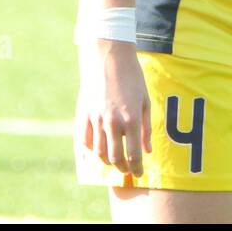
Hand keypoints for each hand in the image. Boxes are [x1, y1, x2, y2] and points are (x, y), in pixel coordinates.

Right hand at [76, 39, 151, 176]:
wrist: (108, 57)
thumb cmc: (132, 77)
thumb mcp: (145, 100)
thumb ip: (146, 128)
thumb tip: (147, 151)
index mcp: (130, 119)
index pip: (133, 154)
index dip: (137, 168)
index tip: (140, 173)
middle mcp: (112, 122)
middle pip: (115, 158)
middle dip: (122, 168)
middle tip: (128, 170)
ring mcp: (96, 119)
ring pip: (99, 152)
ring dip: (107, 161)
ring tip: (115, 161)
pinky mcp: (84, 114)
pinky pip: (85, 140)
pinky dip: (91, 150)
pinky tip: (98, 150)